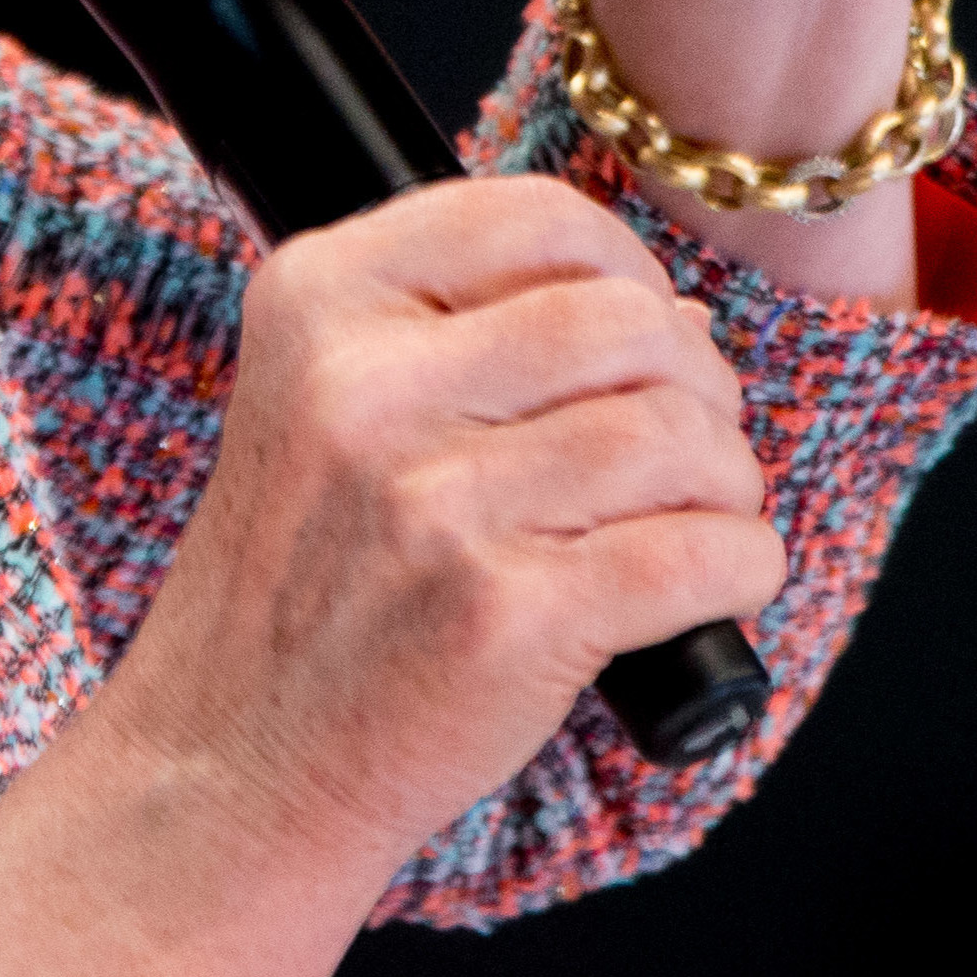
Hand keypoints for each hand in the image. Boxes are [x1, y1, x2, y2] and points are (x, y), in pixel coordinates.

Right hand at [0, 180, 780, 976]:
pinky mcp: (506, 616)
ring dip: (725, 481)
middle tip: (680, 444)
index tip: (635, 332)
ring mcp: (434, 504)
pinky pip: (703, 554)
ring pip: (678, 435)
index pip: (539, 218)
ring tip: (689, 518)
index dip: (626, 269)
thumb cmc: (304, 580)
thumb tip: (676, 315)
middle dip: (696, 383)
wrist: (235, 758)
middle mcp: (366, 386)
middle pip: (628, 323)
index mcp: (318, 299)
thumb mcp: (326, 401)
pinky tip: (707, 583)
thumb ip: (466, 331)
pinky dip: (741, 566)